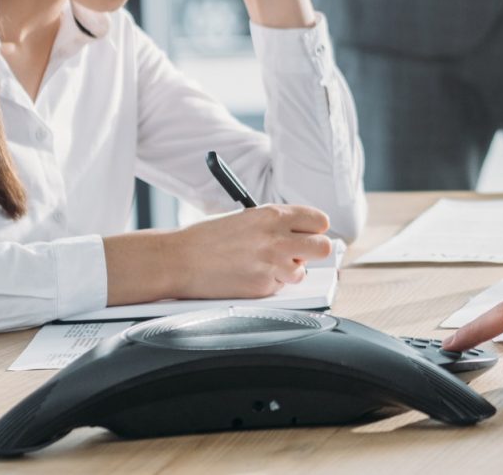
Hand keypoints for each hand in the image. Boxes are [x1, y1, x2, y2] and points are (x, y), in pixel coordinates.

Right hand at [166, 204, 333, 299]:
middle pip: (323, 247)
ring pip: (303, 271)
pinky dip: (269, 284)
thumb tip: (300, 232)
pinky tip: (249, 275)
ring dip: (289, 270)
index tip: (309, 233)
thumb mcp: (247, 218)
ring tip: (265, 265)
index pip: (319, 221)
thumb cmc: (207, 238)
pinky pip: (280, 287)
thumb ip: (276, 223)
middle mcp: (277, 238)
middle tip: (298, 252)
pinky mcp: (263, 288)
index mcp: (273, 215)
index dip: (315, 229)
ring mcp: (272, 265)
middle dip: (313, 251)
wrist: (179, 260)